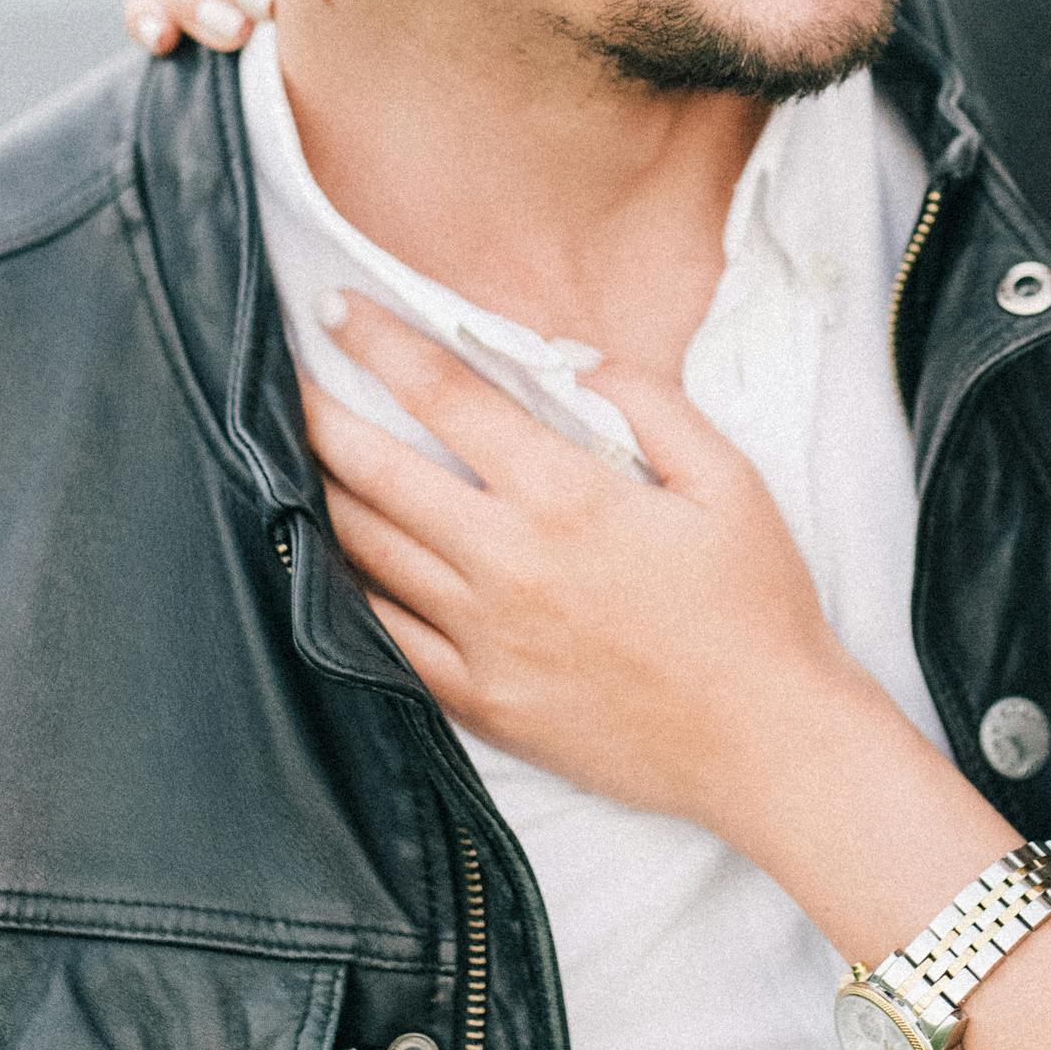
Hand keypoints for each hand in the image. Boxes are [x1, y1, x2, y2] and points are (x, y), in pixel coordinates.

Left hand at [301, 294, 867, 836]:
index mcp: (566, 496)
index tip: (333, 307)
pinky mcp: (478, 702)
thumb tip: (571, 362)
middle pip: (376, 472)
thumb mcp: (728, 478)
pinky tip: (330, 561)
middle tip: (283, 375)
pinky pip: (382, 639)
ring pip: (365, 553)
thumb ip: (648, 402)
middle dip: (318, 412)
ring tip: (295, 454)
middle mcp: (507, 563)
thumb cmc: (757, 604)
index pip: (446, 397)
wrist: (767, 742)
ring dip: (320, 493)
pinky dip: (346, 591)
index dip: (379, 343)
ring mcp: (483, 640)